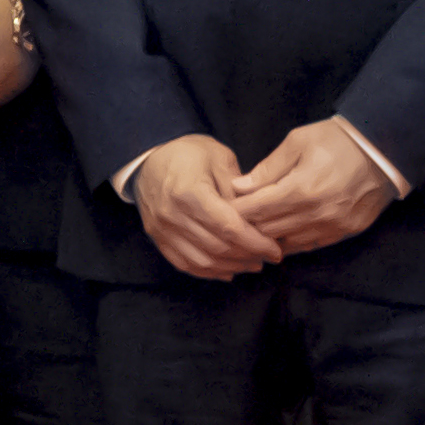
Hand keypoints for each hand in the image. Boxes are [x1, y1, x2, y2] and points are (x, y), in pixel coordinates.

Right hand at [127, 134, 276, 281]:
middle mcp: (172, 215)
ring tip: (252, 264)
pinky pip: (184, 263)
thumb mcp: (220, 158)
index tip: (275, 250)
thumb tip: (258, 218)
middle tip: (268, 256)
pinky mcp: (157, 237)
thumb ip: (239, 189)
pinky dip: (208, 271)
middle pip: (218, 247)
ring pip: (202, 260)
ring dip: (231, 267)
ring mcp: (162, 229)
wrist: (149, 157)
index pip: (229, 227)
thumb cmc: (188, 153)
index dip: (255, 242)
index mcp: (190, 192)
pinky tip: (227, 270)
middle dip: (248, 256)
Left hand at [231, 114, 398, 255]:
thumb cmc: (337, 140)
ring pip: (287, 242)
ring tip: (257, 227)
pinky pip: (310, 245)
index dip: (235, 210)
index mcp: (301, 189)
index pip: (255, 210)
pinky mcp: (347, 232)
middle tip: (236, 218)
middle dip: (248, 225)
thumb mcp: (297, 142)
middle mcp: (317, 214)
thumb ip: (267, 169)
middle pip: (267, 230)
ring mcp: (334, 226)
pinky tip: (282, 234)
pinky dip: (293, 241)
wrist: (384, 149)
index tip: (224, 207)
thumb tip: (238, 187)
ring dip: (269, 236)